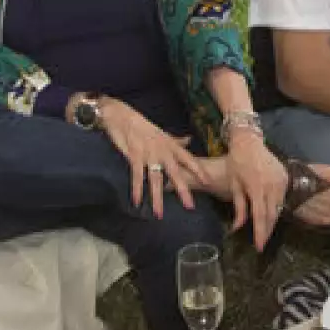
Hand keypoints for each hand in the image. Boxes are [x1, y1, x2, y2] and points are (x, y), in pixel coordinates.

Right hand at [102, 100, 209, 217]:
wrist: (121, 115)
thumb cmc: (142, 125)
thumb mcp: (162, 133)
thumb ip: (176, 140)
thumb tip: (189, 140)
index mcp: (170, 145)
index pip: (188, 158)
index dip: (198, 170)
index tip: (208, 182)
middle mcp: (162, 150)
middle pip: (175, 172)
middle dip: (182, 189)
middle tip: (190, 206)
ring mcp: (149, 154)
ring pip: (155, 178)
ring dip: (157, 197)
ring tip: (159, 214)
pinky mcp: (134, 155)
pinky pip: (136, 175)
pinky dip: (137, 189)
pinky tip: (137, 202)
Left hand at [223, 131, 286, 250]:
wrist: (249, 142)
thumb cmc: (237, 163)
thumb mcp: (234, 185)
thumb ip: (239, 207)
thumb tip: (237, 228)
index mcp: (256, 187)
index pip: (260, 216)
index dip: (260, 233)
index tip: (259, 247)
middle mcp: (272, 185)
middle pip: (272, 214)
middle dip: (267, 230)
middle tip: (262, 243)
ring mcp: (281, 180)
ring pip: (279, 207)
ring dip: (272, 220)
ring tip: (265, 231)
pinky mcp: (285, 177)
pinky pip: (282, 197)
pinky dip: (277, 207)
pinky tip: (271, 214)